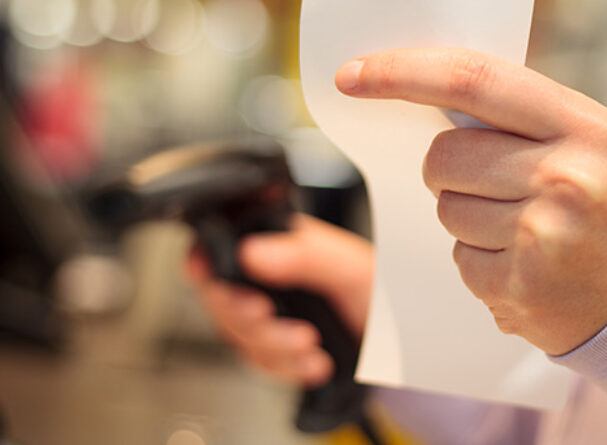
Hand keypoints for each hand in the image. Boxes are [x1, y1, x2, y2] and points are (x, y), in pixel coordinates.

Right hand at [186, 213, 372, 385]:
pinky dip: (285, 367)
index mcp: (278, 241)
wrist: (401, 342)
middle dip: (247, 316)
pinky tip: (313, 361)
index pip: (220, 245)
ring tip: (309, 344)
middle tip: (272, 317)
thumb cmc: (380, 290)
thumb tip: (253, 251)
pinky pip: (257, 362)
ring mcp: (268, 311)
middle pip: (220, 296)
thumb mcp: (349, 266)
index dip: (205, 263)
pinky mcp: (274, 345)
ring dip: (272, 346)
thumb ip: (304, 255)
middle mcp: (265, 274)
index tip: (211, 279)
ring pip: (236, 335)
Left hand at [335, 47, 606, 354]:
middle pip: (443, 156)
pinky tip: (530, 266)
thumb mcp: (592, 140)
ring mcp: (541, 238)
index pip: (471, 79)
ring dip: (470, 219)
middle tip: (495, 185)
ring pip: (446, 210)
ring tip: (530, 231)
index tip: (352, 74)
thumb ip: (519, 114)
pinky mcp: (521, 290)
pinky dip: (482, 263)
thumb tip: (422, 92)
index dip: (401, 72)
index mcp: (583, 125)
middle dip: (448, 169)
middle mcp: (563, 177)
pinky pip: (461, 260)